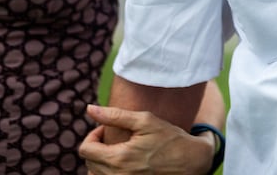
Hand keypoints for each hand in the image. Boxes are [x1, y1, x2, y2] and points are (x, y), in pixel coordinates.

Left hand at [79, 104, 216, 174]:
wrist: (190, 161)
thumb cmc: (169, 138)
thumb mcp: (145, 121)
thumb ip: (115, 115)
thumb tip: (89, 109)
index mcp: (119, 158)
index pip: (85, 149)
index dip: (92, 135)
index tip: (106, 129)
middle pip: (89, 162)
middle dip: (97, 147)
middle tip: (113, 137)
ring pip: (95, 174)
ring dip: (100, 161)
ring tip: (116, 150)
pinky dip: (107, 171)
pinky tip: (121, 162)